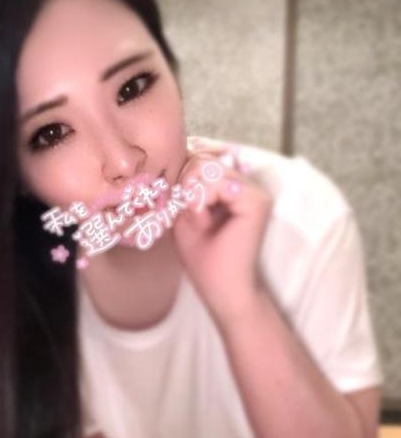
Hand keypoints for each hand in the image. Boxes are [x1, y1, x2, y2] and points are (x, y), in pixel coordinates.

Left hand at [172, 142, 272, 322]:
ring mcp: (254, 190)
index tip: (182, 204)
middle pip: (201, 157)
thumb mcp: (184, 211)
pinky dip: (200, 198)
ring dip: (191, 194)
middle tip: (192, 216)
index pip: (200, 156)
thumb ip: (186, 182)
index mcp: (231, 186)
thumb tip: (186, 147)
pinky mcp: (257, 201)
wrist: (223, 290)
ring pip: (206, 166)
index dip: (181, 174)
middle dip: (184, 185)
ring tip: (200, 219)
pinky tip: (204, 218)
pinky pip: (217, 180)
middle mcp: (246, 184)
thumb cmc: (203, 257)